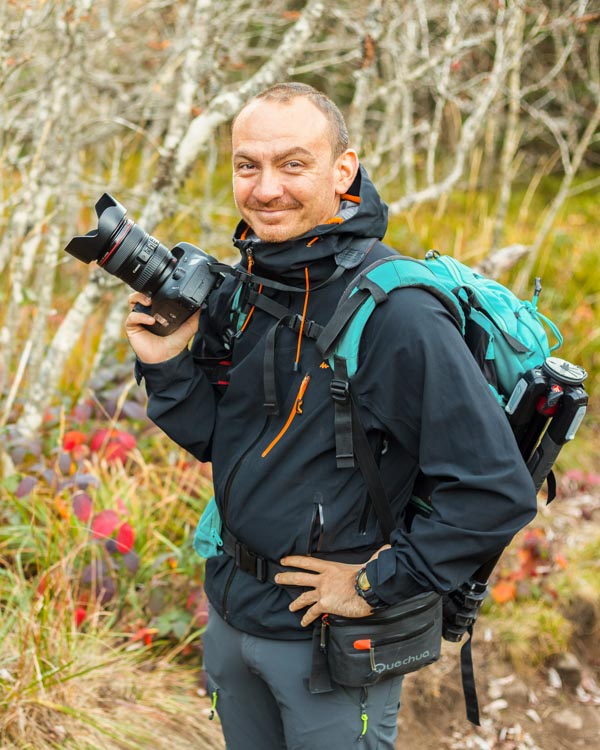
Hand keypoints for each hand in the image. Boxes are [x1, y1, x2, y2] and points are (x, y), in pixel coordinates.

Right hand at [125, 292, 200, 363]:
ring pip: (132, 301)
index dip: (156, 290)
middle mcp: (147, 313)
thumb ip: (194, 315)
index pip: (154, 294)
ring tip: (149, 302)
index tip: (163, 289)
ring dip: (139, 298)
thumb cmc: (175, 344)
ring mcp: (139, 319)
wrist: (168, 358)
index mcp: (158, 311)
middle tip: (154, 295)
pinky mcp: (132, 328)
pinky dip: (140, 316)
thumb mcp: (189, 327)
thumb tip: (201, 304)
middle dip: (144, 291)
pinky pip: (131, 317)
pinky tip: (151, 320)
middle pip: (140, 294)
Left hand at [275, 545, 389, 626]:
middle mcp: (323, 578)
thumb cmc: (369, 576)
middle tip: (277, 577)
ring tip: (290, 606)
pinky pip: (312, 612)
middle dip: (286, 577)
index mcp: (330, 567)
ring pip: (303, 596)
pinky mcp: (326, 604)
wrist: (369, 589)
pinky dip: (306, 618)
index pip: (307, 561)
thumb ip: (372, 556)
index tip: (284, 560)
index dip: (294, 560)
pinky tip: (303, 622)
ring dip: (295, 602)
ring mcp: (323, 591)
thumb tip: (385, 550)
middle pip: (299, 577)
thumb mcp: (367, 562)